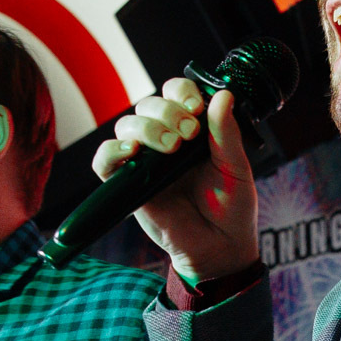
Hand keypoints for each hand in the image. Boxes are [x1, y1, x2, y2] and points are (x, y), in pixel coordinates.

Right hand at [94, 77, 260, 283]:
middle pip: (148, 105)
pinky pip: (104, 160)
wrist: (221, 248)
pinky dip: (112, 150)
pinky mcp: (128, 185)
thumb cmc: (230, 208)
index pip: (175, 94)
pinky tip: (132, 152)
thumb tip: (223, 94)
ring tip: (171, 147)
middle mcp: (165, 140)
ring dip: (146, 128)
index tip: (196, 108)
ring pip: (126, 126)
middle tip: (188, 133)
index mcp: (191, 130)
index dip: (181, 92)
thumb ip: (226, 133)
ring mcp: (144, 162)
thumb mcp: (235, 167)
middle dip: (167, 112)